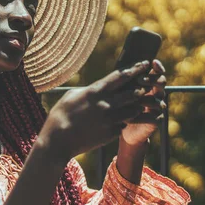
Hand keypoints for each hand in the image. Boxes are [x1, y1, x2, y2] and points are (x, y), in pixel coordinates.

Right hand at [39, 60, 153, 161]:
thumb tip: (97, 87)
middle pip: (133, 93)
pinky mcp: (110, 134)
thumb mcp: (72, 95)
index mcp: (96, 91)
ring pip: (133, 111)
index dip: (135, 69)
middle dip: (141, 88)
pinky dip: (123, 123)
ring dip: (135, 107)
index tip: (144, 64)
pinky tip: (119, 122)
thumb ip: (89, 90)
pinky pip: (123, 126)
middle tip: (145, 86)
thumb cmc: (61, 115)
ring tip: (135, 105)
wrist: (58, 140)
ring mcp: (110, 120)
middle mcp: (106, 104)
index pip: (121, 76)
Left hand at [120, 59, 166, 145]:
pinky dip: (148, 116)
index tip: (150, 63)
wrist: (118, 124)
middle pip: (161, 82)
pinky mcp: (155, 120)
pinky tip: (137, 116)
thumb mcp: (118, 89)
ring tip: (138, 100)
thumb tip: (123, 64)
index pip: (157, 71)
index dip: (157, 67)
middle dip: (152, 80)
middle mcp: (154, 93)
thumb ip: (122, 77)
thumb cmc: (116, 102)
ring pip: (160, 101)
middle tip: (140, 80)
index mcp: (147, 82)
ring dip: (150, 100)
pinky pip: (158, 117)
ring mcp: (156, 107)